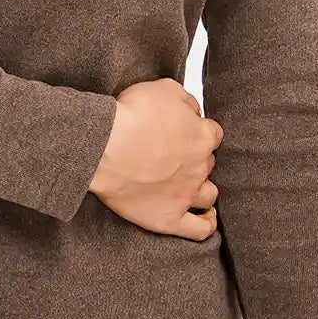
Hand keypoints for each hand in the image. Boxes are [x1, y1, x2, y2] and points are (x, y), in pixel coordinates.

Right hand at [89, 78, 221, 239]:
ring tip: (190, 186)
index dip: (198, 132)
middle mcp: (199, 166)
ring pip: (208, 195)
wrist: (104, 146)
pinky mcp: (170, 218)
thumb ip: (185, 100)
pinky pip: (199, 229)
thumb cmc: (130, 117)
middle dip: (194, 159)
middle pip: (207, 163)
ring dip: (202, 189)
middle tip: (173, 155)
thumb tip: (193, 110)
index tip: (184, 132)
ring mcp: (186, 194)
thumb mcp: (164, 89)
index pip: (213, 134)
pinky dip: (205, 224)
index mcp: (201, 136)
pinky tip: (204, 218)